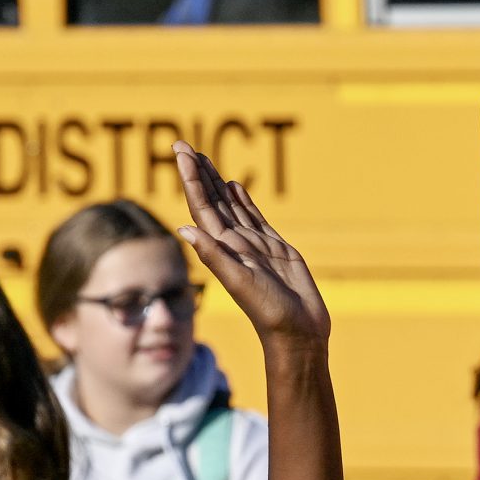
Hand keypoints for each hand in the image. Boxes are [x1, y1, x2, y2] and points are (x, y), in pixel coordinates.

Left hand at [175, 142, 329, 346]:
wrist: (298, 334)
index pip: (201, 206)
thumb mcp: (240, 284)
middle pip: (211, 200)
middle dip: (197, 173)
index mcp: (223, 249)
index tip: (181, 150)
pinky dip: (242, 200)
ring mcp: (254, 245)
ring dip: (215, 182)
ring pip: (230, 205)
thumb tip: (184, 229)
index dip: (191, 178)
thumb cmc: (270, 314)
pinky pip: (253, 218)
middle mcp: (234, 244)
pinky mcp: (274, 248)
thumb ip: (214, 256)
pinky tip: (233, 186)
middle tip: (182, 144)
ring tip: (203, 158)